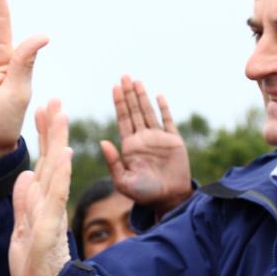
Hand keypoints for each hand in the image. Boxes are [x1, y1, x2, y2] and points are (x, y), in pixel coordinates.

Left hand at [10, 99, 72, 275]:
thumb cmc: (33, 265)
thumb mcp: (22, 227)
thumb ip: (25, 201)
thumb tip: (26, 174)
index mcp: (42, 201)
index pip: (43, 160)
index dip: (43, 134)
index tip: (42, 108)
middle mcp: (50, 202)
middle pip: (53, 157)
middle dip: (52, 128)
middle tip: (53, 98)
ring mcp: (52, 212)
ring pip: (56, 169)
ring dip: (58, 140)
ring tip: (60, 113)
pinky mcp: (50, 227)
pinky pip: (56, 196)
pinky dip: (62, 174)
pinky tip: (66, 153)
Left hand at [100, 75, 192, 214]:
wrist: (169, 199)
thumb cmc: (144, 194)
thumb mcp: (123, 182)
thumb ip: (113, 162)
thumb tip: (103, 142)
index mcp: (129, 147)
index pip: (122, 120)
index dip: (119, 103)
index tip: (115, 87)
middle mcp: (143, 139)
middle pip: (134, 111)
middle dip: (129, 94)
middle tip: (124, 76)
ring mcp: (158, 139)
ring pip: (148, 112)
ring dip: (142, 97)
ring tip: (137, 81)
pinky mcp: (173, 141)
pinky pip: (168, 121)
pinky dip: (163, 108)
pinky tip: (158, 96)